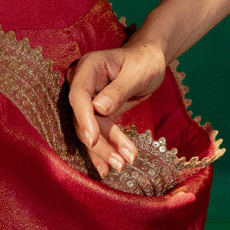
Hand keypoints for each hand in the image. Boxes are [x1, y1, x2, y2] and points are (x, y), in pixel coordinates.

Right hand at [66, 42, 166, 178]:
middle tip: (120, 162)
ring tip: (123, 164)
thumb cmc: (145, 61)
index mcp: (90, 67)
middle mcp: (83, 83)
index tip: (93, 139)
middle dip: (100, 142)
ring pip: (91, 129)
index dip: (84, 117)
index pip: (79, 94)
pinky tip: (107, 169)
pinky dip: (104, 150)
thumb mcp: (137, 73)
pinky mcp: (96, 112)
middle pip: (83, 117)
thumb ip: (118, 90)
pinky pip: (98, 133)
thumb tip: (99, 109)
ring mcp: (89, 98)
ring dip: (106, 150)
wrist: (150, 61)